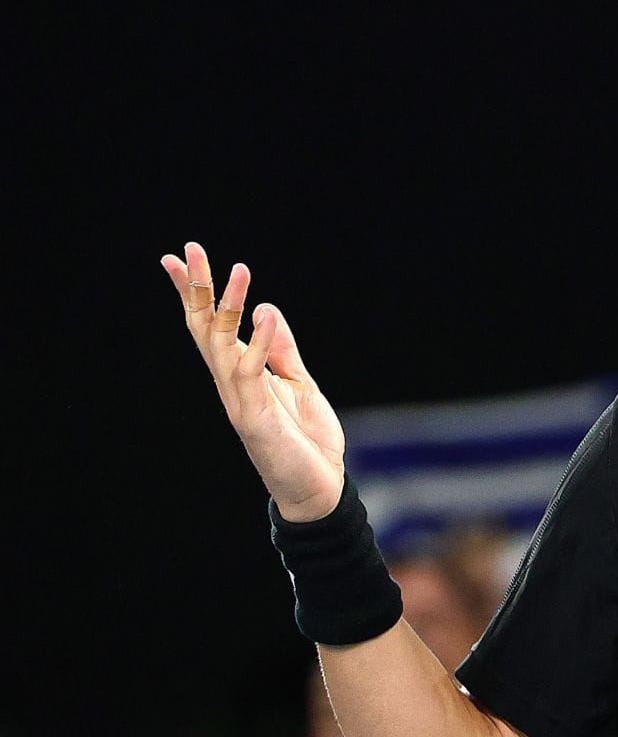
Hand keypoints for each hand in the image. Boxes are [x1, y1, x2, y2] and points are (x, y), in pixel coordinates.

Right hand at [160, 241, 345, 519]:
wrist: (319, 487)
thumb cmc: (307, 440)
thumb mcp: (298, 384)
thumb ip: (282, 351)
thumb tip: (266, 310)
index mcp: (240, 374)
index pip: (211, 326)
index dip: (196, 293)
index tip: (179, 259)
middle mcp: (231, 383)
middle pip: (205, 328)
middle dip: (197, 289)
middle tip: (188, 249)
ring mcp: (240, 399)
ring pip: (222, 344)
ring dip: (228, 306)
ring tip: (238, 270)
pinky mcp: (255, 416)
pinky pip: (251, 372)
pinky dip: (259, 342)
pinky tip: (265, 312)